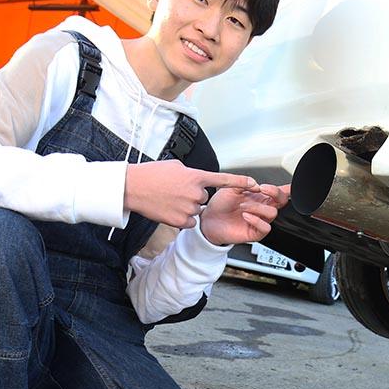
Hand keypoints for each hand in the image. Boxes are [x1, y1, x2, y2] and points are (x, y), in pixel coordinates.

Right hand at [124, 160, 257, 228]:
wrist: (133, 187)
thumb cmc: (152, 174)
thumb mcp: (175, 167)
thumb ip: (192, 174)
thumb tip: (197, 181)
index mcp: (196, 176)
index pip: (223, 180)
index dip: (240, 182)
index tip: (254, 184)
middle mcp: (196, 193)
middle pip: (204, 198)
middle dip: (193, 195)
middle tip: (175, 190)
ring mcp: (189, 208)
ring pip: (196, 210)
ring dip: (186, 207)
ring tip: (169, 199)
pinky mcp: (181, 221)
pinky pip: (190, 222)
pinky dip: (182, 218)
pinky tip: (170, 210)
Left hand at [200, 183, 291, 245]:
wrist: (209, 220)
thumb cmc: (220, 205)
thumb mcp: (230, 188)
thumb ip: (244, 183)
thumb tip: (256, 184)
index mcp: (259, 196)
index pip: (278, 191)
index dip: (284, 188)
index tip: (275, 184)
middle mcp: (261, 208)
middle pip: (282, 201)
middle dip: (275, 193)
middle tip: (263, 189)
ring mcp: (260, 220)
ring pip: (272, 213)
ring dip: (257, 207)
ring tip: (243, 206)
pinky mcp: (255, 232)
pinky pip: (265, 227)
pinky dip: (256, 220)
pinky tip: (245, 216)